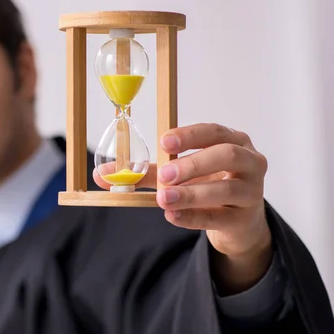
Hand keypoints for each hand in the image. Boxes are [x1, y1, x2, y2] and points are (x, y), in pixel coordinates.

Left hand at [94, 123, 272, 292]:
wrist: (238, 222)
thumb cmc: (208, 186)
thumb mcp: (179, 175)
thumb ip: (144, 173)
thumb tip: (102, 174)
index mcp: (233, 141)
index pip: (214, 131)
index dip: (190, 135)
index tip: (163, 141)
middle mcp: (249, 162)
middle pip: (226, 155)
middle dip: (193, 163)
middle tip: (164, 174)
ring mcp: (252, 191)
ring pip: (227, 189)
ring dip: (192, 193)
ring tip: (164, 198)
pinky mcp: (245, 219)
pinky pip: (220, 217)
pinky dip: (194, 217)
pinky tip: (172, 216)